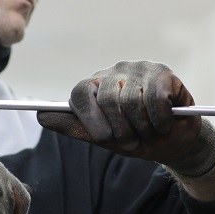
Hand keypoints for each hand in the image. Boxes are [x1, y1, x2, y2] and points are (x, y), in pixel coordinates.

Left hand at [37, 61, 214, 176]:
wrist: (175, 144)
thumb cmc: (137, 139)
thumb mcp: (103, 138)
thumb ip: (74, 126)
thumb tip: (40, 115)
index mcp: (96, 86)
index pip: (80, 92)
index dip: (90, 119)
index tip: (105, 138)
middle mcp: (115, 72)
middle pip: (107, 100)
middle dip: (122, 130)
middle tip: (134, 140)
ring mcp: (139, 69)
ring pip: (132, 101)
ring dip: (143, 128)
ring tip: (151, 132)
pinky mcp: (163, 72)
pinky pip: (155, 99)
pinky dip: (160, 120)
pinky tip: (166, 123)